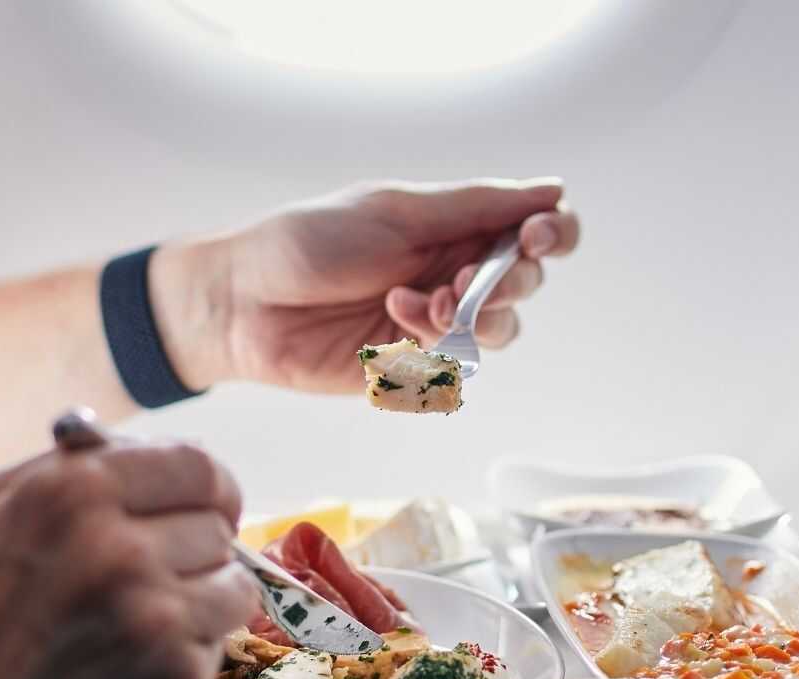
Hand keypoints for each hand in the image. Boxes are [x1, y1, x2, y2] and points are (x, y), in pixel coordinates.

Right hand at [0, 440, 259, 678]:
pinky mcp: (175, 672)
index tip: (201, 510)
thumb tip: (136, 445)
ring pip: (232, 585)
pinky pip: (219, 642)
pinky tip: (135, 666)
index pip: (199, 467)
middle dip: (190, 553)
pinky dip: (188, 654)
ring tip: (139, 628)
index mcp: (74, 489)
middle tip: (144, 584)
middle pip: (218, 527)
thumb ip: (63, 466)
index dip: (206, 491)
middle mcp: (117, 545)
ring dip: (199, 605)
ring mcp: (152, 611)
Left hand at [155, 178, 579, 393]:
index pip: (535, 229)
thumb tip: (552, 190)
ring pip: (499, 332)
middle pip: (525, 284)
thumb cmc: (307, 242)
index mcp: (455, 225)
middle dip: (509, 281)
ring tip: (420, 303)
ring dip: (473, 316)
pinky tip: (393, 322)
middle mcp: (452, 273)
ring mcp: (433, 323)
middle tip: (465, 278)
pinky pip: (455, 367)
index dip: (554, 234)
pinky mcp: (410, 368)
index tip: (539, 236)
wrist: (243, 301)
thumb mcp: (395, 212)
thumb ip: (474, 207)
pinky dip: (434, 344)